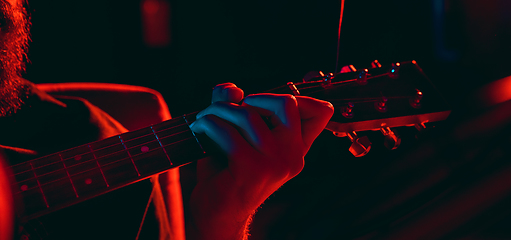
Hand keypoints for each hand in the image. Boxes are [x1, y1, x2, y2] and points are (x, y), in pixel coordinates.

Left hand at [188, 83, 333, 239]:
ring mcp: (275, 163)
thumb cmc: (228, 174)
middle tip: (230, 110)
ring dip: (218, 111)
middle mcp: (293, 157)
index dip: (296, 97)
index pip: (321, 112)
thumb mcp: (238, 137)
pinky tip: (198, 130)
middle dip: (252, 98)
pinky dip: (207, 124)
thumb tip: (230, 88)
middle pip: (287, 103)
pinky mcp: (251, 169)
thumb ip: (237, 108)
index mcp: (297, 149)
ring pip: (247, 114)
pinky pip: (226, 131)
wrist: (216, 214)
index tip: (263, 102)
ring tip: (204, 119)